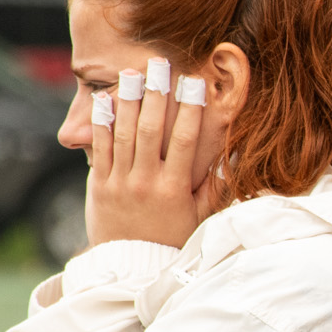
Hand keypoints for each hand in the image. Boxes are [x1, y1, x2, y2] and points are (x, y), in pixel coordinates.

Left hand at [86, 59, 210, 248]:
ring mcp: (120, 182)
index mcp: (173, 189)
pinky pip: (100, 148)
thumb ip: (214, 189)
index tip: (195, 82)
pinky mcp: (99, 185)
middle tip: (161, 64)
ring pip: (124, 134)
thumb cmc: (171, 241)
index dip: (190, 109)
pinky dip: (102, 123)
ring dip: (130, 100)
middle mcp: (145, 182)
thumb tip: (232, 160)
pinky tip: (105, 99)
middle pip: (152, 129)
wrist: (130, 267)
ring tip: (134, 72)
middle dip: (157, 94)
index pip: (183, 141)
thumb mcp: (199, 219)